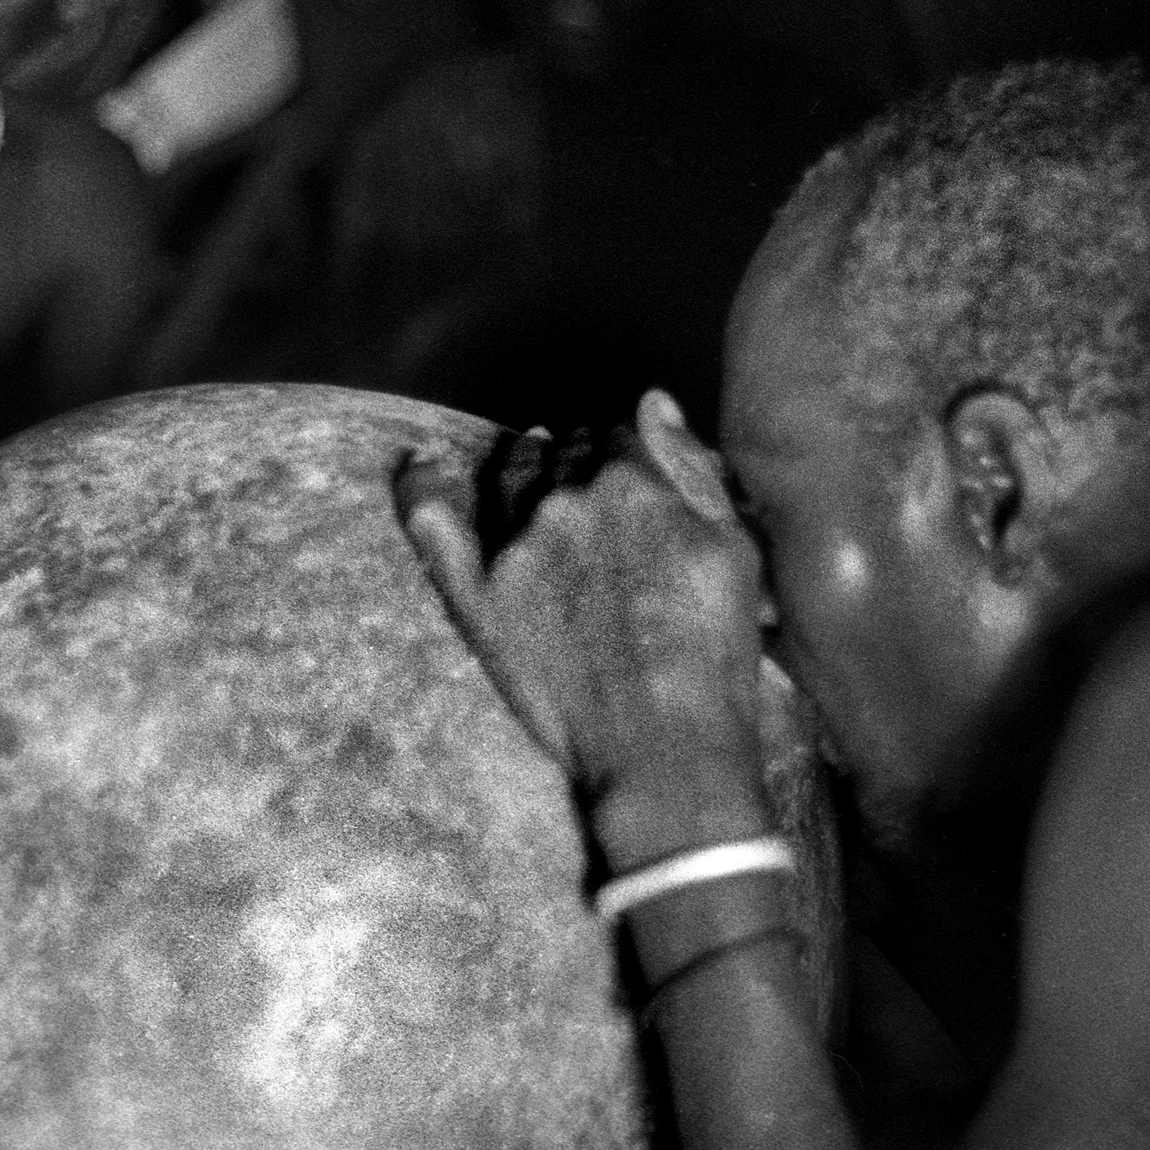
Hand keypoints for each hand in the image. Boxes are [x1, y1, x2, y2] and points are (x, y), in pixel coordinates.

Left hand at [400, 390, 774, 873]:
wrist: (663, 747)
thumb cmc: (714, 655)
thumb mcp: (733, 549)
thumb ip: (690, 468)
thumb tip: (653, 402)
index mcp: (634, 483)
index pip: (617, 438)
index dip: (624, 451)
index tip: (627, 467)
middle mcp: (568, 503)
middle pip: (563, 455)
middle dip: (575, 457)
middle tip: (584, 474)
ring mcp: (517, 549)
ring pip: (510, 476)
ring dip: (521, 461)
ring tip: (526, 457)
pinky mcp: (480, 597)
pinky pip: (433, 525)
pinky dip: (421, 487)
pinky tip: (416, 461)